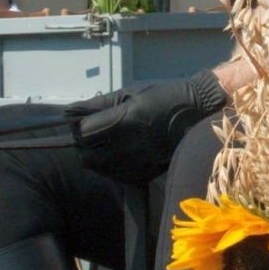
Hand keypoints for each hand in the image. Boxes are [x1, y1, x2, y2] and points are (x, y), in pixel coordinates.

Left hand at [66, 70, 226, 182]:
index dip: (78, 127)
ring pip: (99, 168)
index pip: (83, 133)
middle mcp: (128, 146)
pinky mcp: (144, 174)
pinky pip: (115, 176)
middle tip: (94, 134)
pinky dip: (111, 167)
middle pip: (87, 156)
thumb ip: (99, 104)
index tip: (83, 121)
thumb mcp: (131, 93)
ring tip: (107, 143)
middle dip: (84, 145)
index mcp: (125, 120)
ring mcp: (137, 163)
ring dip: (97, 156)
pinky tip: (120, 154)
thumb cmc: (163, 97)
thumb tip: (71, 112)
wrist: (198, 115)